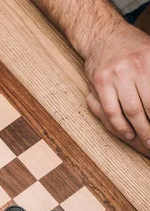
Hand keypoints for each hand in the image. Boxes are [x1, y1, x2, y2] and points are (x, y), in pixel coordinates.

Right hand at [85, 22, 149, 149]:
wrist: (103, 35)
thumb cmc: (131, 49)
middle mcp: (135, 66)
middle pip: (148, 105)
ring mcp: (116, 75)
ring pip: (131, 111)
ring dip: (139, 130)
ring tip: (146, 141)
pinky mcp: (100, 83)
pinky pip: (111, 111)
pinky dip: (120, 126)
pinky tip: (128, 134)